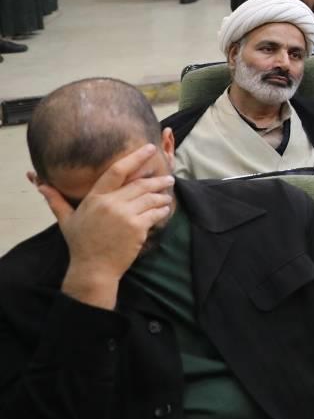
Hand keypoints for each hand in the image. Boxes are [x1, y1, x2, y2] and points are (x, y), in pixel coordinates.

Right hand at [36, 143, 175, 308]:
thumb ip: (56, 200)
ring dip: (162, 195)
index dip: (135, 157)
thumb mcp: (66, 220)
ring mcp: (125, 215)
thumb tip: (40, 184)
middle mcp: (110, 203)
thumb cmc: (81, 244)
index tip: (149, 149)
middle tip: (168, 178)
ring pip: (150, 197)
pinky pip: (155, 213)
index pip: (116, 171)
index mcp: (95, 198)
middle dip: (157, 180)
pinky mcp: (137, 227)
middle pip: (140, 184)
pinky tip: (164, 209)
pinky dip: (162, 210)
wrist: (93, 269)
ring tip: (167, 193)